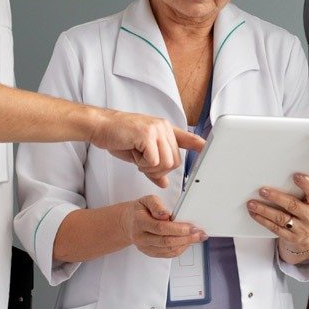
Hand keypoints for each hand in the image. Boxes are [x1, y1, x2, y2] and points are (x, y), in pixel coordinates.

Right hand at [91, 110, 205, 187]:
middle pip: (176, 161)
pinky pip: (154, 161)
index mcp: (164, 129)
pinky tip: (134, 154)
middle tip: (143, 164)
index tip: (209, 149)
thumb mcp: (138, 154)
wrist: (100, 126)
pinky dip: (143, 165)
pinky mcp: (147, 135)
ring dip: (151, 168)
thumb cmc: (118, 137)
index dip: (198, 145)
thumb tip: (163, 182)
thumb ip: (154, 166)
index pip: (187, 137)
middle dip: (159, 170)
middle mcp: (164, 127)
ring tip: (138, 158)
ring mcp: (157, 130)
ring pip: (167, 163)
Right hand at [120, 195, 206, 258]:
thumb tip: (166, 215)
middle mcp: (141, 237)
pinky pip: (167, 254)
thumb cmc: (141, 210)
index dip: (178, 229)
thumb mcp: (147, 200)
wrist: (129, 222)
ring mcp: (145, 247)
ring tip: (197, 237)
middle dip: (186, 238)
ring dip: (186, 244)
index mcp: (139, 222)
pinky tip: (187, 242)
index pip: (160, 228)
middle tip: (199, 233)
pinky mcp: (150, 253)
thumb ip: (157, 205)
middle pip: (166, 241)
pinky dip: (180, 249)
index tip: (191, 227)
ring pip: (168, 250)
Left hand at [246, 173, 308, 262]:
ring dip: (264, 210)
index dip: (306, 185)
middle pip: (293, 205)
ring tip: (252, 203)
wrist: (307, 235)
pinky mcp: (291, 237)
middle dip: (276, 197)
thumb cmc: (307, 210)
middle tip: (262, 191)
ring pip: (280, 218)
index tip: (295, 176)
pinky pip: (274, 228)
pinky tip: (254, 213)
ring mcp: (301, 229)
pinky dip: (262, 220)